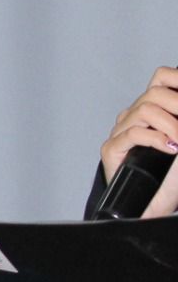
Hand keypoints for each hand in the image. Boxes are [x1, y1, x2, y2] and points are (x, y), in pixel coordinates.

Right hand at [101, 66, 177, 215]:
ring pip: (144, 110)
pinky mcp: (111, 149)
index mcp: (155, 109)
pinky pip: (133, 133)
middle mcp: (135, 116)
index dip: (177, 79)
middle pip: (154, 92)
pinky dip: (156, 139)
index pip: (162, 77)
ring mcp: (121, 132)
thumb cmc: (174, 175)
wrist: (157, 204)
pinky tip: (170, 149)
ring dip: (171, 125)